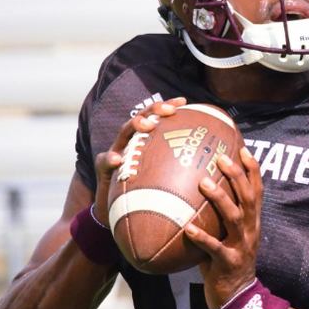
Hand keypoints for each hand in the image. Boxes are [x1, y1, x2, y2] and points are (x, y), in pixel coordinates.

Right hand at [93, 97, 186, 224]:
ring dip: (136, 125)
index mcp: (144, 139)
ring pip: (123, 132)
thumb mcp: (162, 175)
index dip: (167, 106)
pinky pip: (104, 160)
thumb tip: (205, 164)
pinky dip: (110, 158)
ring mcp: (116, 151)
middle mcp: (130, 141)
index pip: (155, 117)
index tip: (183, 101)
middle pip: (141, 118)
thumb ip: (176, 166)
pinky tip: (117, 159)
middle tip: (169, 111)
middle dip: (154, 111)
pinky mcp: (103, 167)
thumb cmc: (145, 190)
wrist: (117, 207)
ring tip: (147, 125)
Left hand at [184, 147, 263, 308]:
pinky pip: (214, 248)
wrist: (238, 297)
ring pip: (234, 218)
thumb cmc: (228, 261)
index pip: (257, 191)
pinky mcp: (228, 263)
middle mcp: (250, 231)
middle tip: (221, 157)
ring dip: (220, 200)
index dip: (252, 170)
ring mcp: (241, 246)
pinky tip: (188, 227)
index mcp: (252, 222)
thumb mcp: (230, 236)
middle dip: (237, 175)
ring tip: (204, 183)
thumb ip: (220, 217)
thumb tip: (196, 193)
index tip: (242, 149)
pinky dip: (202, 237)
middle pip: (248, 198)